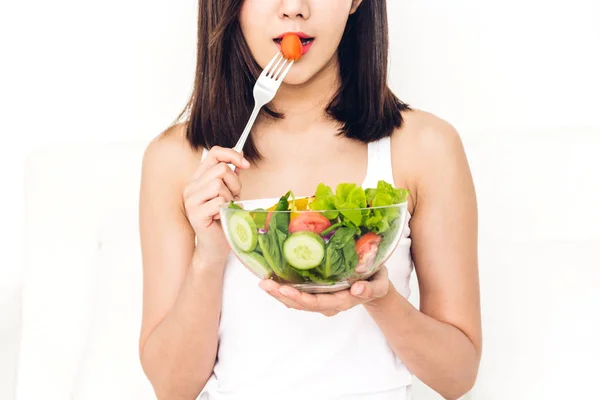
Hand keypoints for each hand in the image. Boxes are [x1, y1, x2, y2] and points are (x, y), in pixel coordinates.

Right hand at [183, 146, 249, 263]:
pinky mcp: (195, 214)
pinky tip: (221, 217)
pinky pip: (218, 202)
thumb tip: (240, 156)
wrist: (215, 246)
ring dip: (229, 197)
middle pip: (220, 170)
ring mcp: (191, 200)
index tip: (246, 165)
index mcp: (198, 179)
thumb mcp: (230, 193)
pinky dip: (226, 209)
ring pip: (218, 185)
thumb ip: (231, 176)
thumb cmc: (223, 219)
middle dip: (234, 184)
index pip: (214, 153)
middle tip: (233, 199)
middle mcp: (191, 187)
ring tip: (226, 209)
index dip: (232, 155)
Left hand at [259, 266, 390, 316]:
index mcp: (344, 300)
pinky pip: (300, 298)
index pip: (318, 302)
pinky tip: (273, 283)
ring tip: (264, 284)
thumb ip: (371, 288)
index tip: (284, 290)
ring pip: (298, 303)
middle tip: (265, 285)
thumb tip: (358, 289)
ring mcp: (323, 302)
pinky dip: (285, 292)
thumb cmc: (377, 281)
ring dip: (280, 295)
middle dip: (283, 296)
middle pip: (303, 305)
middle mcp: (330, 304)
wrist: (376, 288)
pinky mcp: (319, 296)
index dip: (300, 298)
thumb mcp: (380, 283)